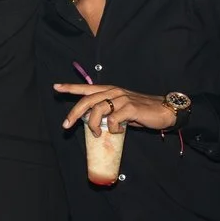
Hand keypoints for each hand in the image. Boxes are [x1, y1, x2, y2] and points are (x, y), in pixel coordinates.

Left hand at [53, 83, 179, 133]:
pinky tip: (117, 131)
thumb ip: (107, 112)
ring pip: (98, 110)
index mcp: (110, 91)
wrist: (163, 111)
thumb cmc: (140, 112)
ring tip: (97, 133)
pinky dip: (112, 129)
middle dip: (74, 113)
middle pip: (88, 100)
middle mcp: (114, 92)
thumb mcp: (121, 110)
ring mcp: (122, 99)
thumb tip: (92, 123)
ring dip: (94, 124)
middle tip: (66, 125)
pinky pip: (114, 120)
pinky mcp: (130, 108)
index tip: (56, 87)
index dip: (71, 88)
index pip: (87, 88)